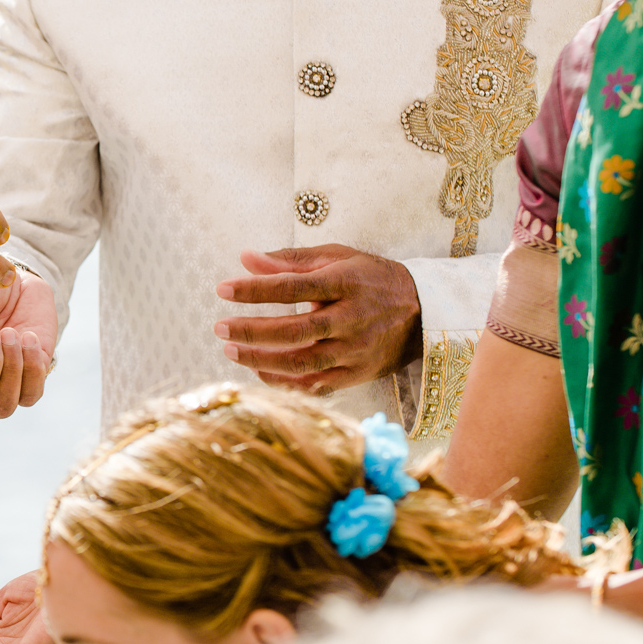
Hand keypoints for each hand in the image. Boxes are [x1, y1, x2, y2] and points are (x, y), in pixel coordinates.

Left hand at [215, 246, 421, 395]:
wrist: (422, 311)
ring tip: (231, 350)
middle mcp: (351, 320)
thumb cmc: (369, 278)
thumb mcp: (336, 258)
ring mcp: (355, 351)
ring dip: (261, 360)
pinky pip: (315, 385)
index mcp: (346, 284)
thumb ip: (289, 260)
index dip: (256, 289)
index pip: (293, 287)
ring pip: (302, 364)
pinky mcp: (357, 374)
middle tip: (219, 327)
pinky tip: (259, 370)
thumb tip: (245, 259)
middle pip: (295, 331)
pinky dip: (283, 382)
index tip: (223, 289)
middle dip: (252, 331)